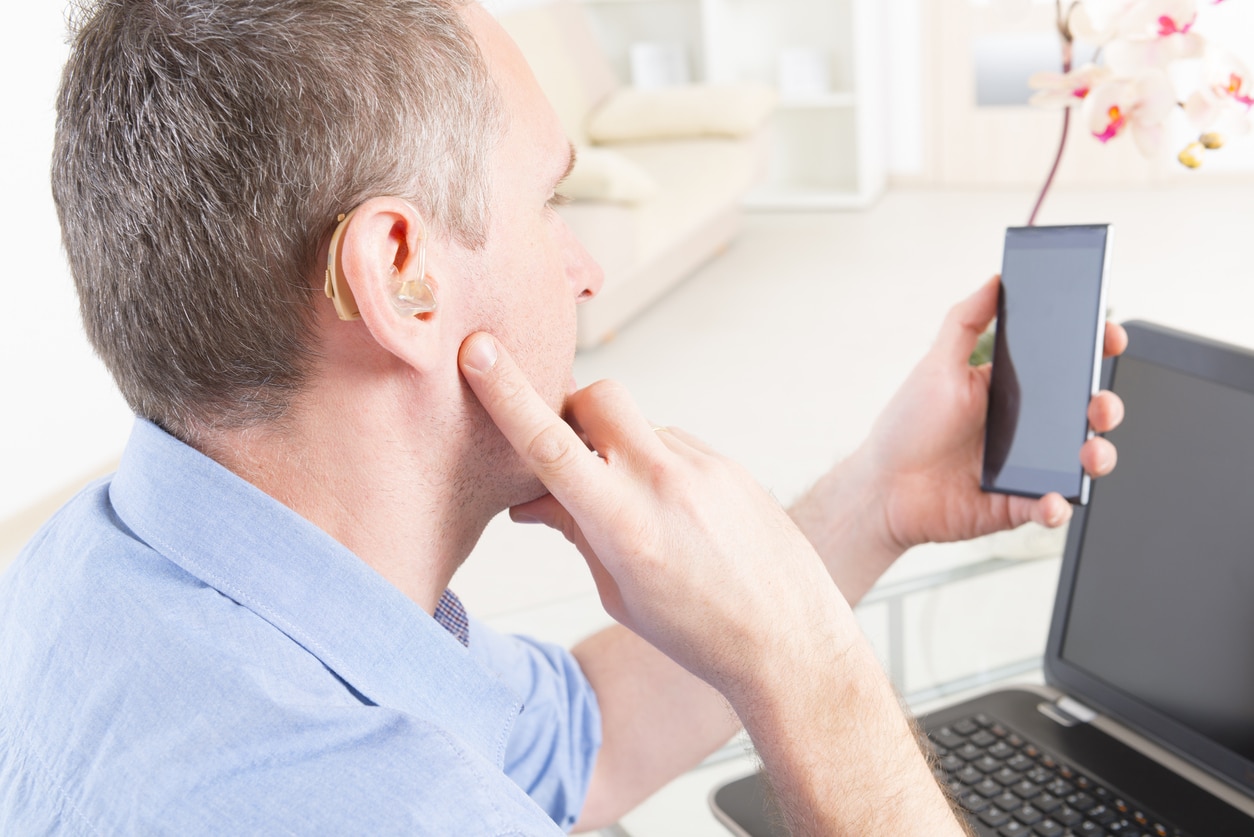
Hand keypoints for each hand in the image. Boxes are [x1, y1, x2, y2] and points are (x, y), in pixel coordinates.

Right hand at [460, 332, 965, 835]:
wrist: (790, 641)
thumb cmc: (699, 633)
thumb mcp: (619, 593)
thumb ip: (574, 532)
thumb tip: (530, 499)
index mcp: (624, 524)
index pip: (550, 445)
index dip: (508, 395)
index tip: (481, 352)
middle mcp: (665, 483)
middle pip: (599, 397)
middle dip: (573, 411)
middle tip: (573, 453)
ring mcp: (705, 468)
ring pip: (639, 426)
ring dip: (621, 450)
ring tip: (642, 512)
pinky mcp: (731, 465)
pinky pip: (676, 445)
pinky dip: (658, 467)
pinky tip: (677, 515)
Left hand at [863, 275, 1126, 553]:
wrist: (882, 489)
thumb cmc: (905, 428)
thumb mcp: (936, 366)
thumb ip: (964, 320)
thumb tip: (996, 279)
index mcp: (1010, 390)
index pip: (1064, 366)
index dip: (1094, 350)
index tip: (1109, 336)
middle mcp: (1024, 428)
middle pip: (1084, 412)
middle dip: (1105, 405)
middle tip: (1098, 405)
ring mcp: (1025, 467)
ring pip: (1080, 460)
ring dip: (1098, 456)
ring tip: (1089, 454)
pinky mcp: (1017, 504)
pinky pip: (1052, 507)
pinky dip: (1058, 506)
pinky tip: (1051, 501)